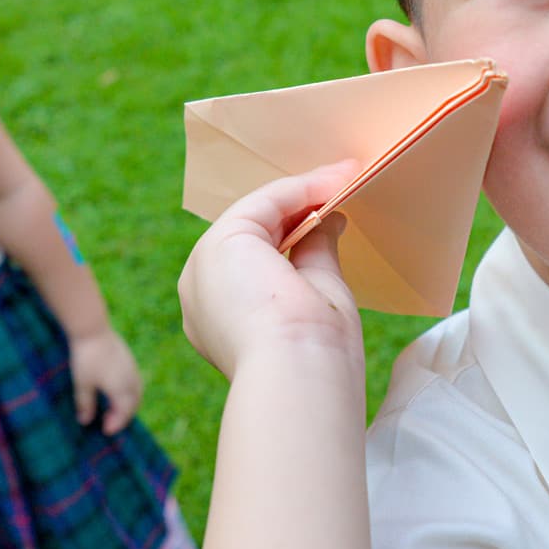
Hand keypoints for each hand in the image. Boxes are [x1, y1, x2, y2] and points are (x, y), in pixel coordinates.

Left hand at [70, 329, 142, 433]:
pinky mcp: (130, 361)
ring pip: (136, 393)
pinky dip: (128, 393)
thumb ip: (85, 404)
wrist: (92, 329)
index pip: (124, 413)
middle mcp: (131, 381)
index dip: (116, 424)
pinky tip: (115, 392)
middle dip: (123, 416)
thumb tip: (85, 421)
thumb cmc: (86, 358)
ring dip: (127, 405)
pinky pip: (134, 383)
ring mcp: (132, 370)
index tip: (105, 431)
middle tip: (108, 423)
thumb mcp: (82, 384)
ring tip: (112, 409)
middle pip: (133, 405)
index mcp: (122, 389)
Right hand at [178, 161, 363, 378]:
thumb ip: (314, 254)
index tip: (336, 218)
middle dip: (299, 210)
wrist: (298, 370)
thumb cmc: (315, 351)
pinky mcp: (218, 243)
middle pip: (252, 236)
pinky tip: (334, 181)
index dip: (296, 238)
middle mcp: (204, 295)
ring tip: (345, 177)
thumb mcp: (317, 294)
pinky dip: (299, 190)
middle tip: (342, 189)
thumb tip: (329, 218)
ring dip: (304, 193)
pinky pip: (263, 203)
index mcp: (224, 320)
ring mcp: (204, 269)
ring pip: (255, 216)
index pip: (258, 266)